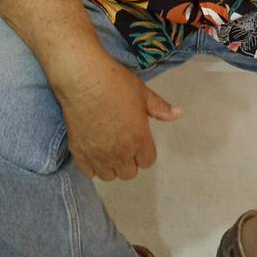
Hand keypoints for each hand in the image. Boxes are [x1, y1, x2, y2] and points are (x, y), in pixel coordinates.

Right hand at [61, 46, 182, 182]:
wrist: (84, 80)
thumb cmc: (116, 84)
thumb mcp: (143, 93)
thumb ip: (160, 108)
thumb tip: (177, 113)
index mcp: (139, 139)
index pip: (147, 162)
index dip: (144, 154)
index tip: (138, 144)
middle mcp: (120, 152)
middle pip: (129, 173)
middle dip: (128, 162)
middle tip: (122, 146)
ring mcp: (98, 155)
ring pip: (109, 176)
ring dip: (110, 166)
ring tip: (106, 151)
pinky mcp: (79, 153)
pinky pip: (88, 172)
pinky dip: (92, 166)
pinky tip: (92, 152)